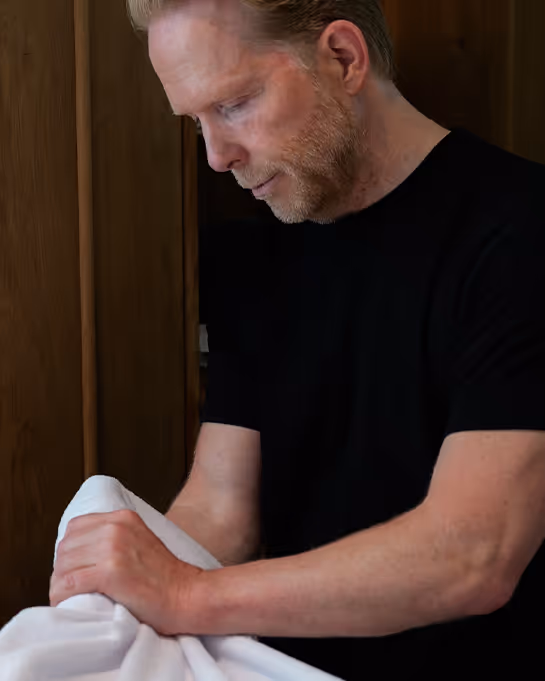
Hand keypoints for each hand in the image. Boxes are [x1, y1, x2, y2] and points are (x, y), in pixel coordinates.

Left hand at [49, 510, 204, 635]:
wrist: (188, 595)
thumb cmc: (165, 577)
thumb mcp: (140, 540)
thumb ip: (114, 538)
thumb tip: (80, 553)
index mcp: (123, 517)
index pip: (75, 527)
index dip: (70, 550)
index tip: (75, 567)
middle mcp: (116, 527)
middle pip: (66, 547)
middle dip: (63, 569)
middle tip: (71, 587)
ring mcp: (112, 549)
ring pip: (63, 566)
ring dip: (60, 584)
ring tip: (69, 597)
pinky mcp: (110, 573)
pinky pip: (68, 584)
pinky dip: (61, 596)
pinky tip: (68, 602)